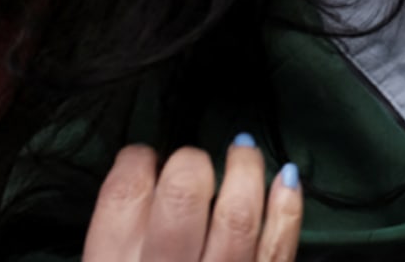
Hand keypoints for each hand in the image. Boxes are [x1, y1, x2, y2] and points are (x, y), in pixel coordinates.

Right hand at [83, 139, 302, 261]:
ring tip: (242, 152)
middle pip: (183, 196)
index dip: (135, 163)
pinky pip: (281, 244)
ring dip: (245, 171)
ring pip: (239, 214)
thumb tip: (138, 185)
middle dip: (190, 164)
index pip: (122, 199)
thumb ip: (117, 251)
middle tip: (191, 162)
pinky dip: (287, 205)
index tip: (143, 157)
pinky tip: (285, 178)